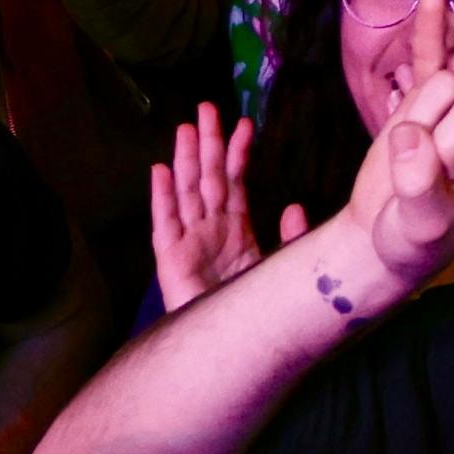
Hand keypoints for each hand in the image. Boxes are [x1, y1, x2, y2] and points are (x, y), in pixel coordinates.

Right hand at [144, 105, 298, 308]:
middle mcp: (210, 227)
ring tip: (185, 128)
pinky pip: (165, 222)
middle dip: (209, 142)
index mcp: (236, 226)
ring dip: (186, 159)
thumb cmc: (249, 306)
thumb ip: (290, 238)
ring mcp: (188, 240)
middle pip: (209, 177)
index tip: (247, 123)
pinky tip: (159, 170)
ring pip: (186, 191)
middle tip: (209, 107)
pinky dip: (161, 196)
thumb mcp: (276, 267)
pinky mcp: (169, 258)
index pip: (237, 180)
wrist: (224, 345)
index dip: (240, 152)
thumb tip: (294, 205)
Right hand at [339, 39, 453, 294]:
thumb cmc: (416, 239)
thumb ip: (422, 188)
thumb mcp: (425, 227)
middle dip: (446, 137)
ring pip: (446, 83)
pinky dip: (431, 29)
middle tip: (429, 179)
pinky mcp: (427, 99)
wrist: (384, 231)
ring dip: (418, 118)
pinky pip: (430, 57)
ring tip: (412, 160)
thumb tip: (411, 136)